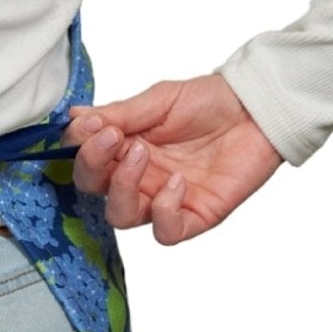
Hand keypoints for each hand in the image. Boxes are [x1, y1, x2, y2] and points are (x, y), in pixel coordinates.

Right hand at [60, 74, 283, 243]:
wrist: (257, 107)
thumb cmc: (210, 102)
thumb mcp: (159, 100)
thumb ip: (120, 113)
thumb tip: (75, 118)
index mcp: (124, 148)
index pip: (84, 159)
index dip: (79, 147)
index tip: (92, 126)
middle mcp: (138, 177)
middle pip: (93, 190)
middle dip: (92, 165)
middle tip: (112, 138)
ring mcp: (164, 198)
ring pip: (121, 216)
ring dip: (122, 187)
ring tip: (142, 154)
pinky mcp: (195, 215)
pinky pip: (165, 232)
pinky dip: (163, 210)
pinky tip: (177, 182)